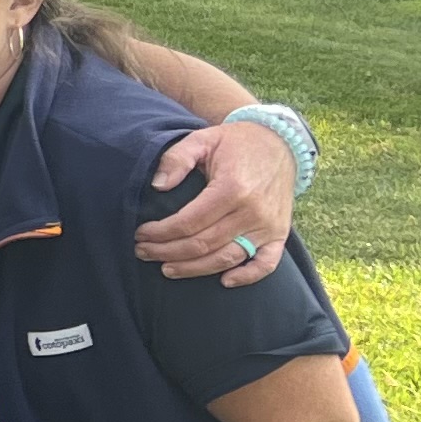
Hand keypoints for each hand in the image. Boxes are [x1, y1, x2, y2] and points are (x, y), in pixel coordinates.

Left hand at [136, 119, 293, 285]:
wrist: (280, 142)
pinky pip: (267, 264)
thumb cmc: (235, 143)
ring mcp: (268, 226)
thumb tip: (158, 185)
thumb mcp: (202, 139)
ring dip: (194, 268)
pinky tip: (224, 282)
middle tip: (143, 252)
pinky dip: (247, 277)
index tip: (140, 234)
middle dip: (168, 252)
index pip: (189, 223)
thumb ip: (177, 158)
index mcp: (232, 188)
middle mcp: (252, 212)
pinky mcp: (279, 233)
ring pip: (227, 258)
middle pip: (203, 244)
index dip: (161, 233)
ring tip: (167, 269)